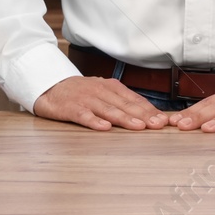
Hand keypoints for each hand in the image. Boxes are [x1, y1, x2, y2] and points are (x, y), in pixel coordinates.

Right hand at [32, 76, 168, 130]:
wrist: (51, 86)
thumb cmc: (82, 93)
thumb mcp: (103, 93)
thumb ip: (122, 102)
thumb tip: (148, 115)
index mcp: (111, 88)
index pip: (134, 100)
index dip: (150, 110)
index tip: (164, 120)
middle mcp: (101, 92)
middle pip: (125, 105)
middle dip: (144, 115)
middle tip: (158, 125)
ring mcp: (86, 100)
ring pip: (108, 109)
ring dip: (125, 119)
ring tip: (138, 127)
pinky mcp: (70, 108)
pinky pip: (84, 115)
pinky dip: (94, 121)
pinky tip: (104, 128)